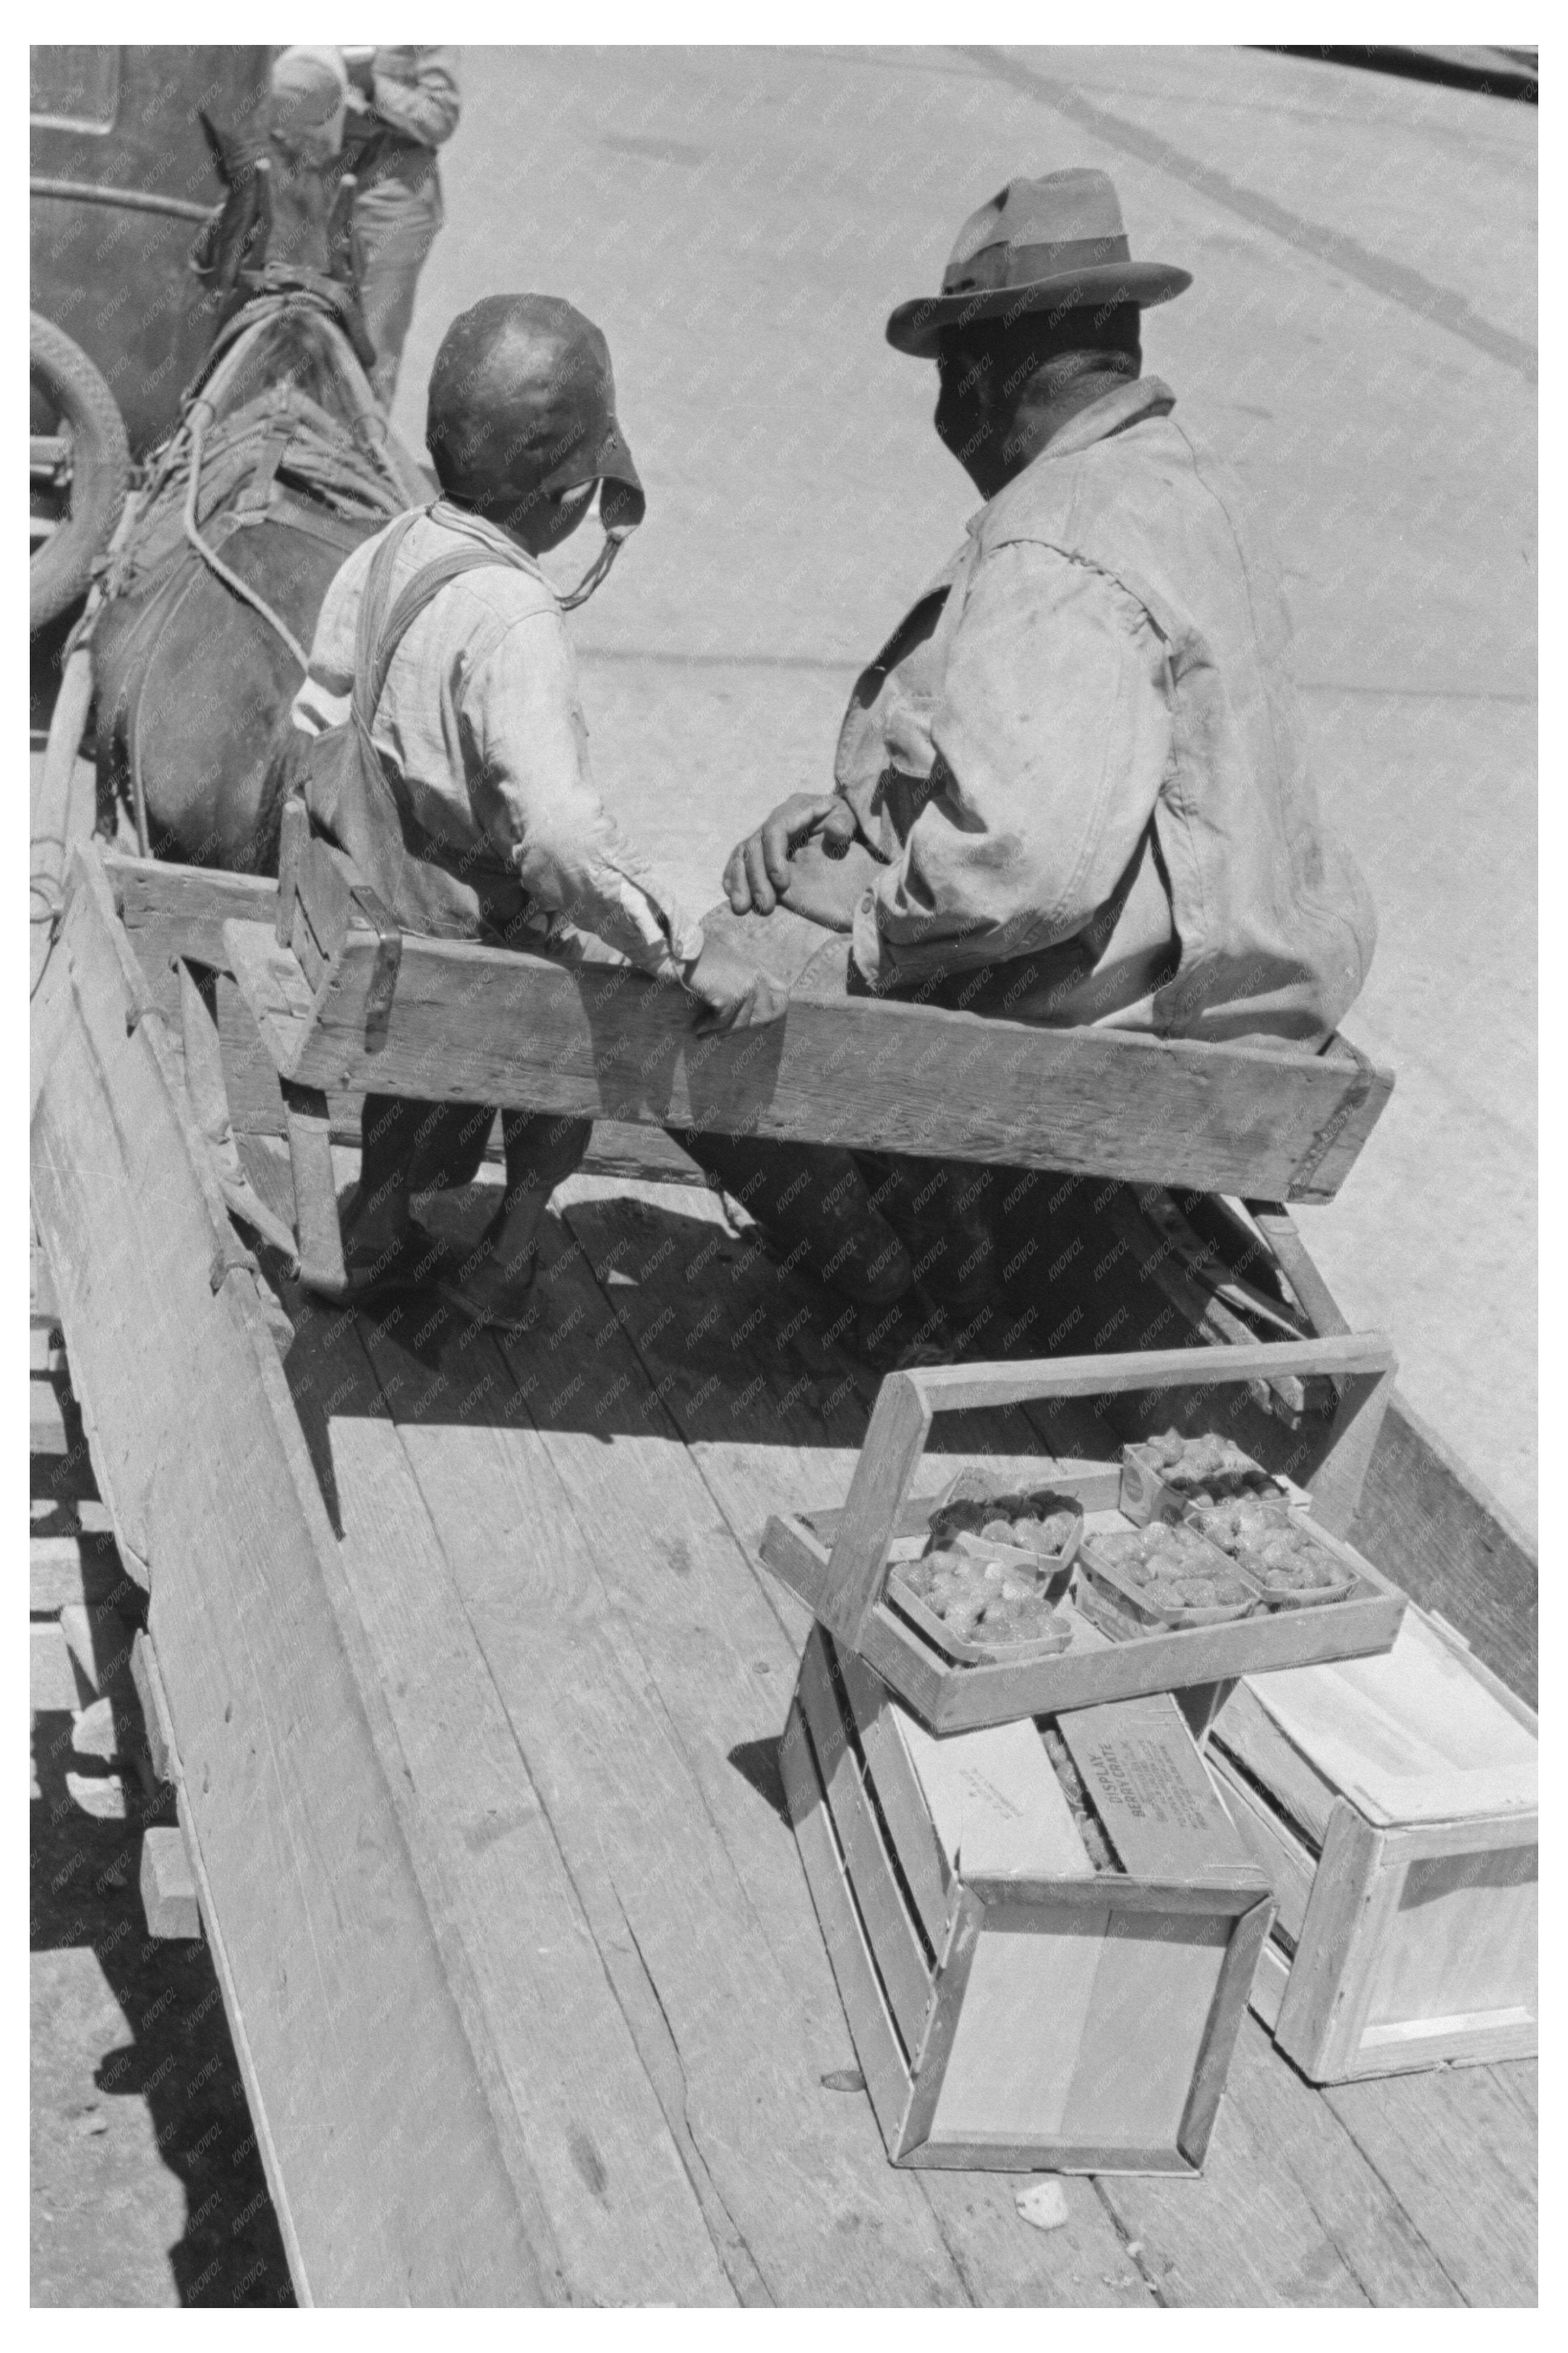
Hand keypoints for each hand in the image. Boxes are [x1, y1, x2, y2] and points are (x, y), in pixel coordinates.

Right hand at [681, 937, 788, 1035]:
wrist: (684, 953)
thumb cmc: (702, 961)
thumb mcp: (732, 970)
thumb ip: (746, 987)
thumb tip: (764, 1022)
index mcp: (758, 971)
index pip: (783, 993)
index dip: (777, 1011)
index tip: (766, 1025)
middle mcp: (756, 979)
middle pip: (765, 1016)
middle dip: (741, 1029)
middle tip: (722, 1035)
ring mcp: (746, 988)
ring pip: (740, 1024)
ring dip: (719, 1033)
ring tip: (703, 1036)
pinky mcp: (731, 997)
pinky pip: (722, 1021)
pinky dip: (707, 1027)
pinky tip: (696, 1028)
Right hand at [723, 794, 859, 915]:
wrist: (836, 826)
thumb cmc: (843, 824)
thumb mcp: (850, 819)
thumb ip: (844, 824)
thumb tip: (836, 831)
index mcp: (794, 809)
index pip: (775, 830)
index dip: (773, 856)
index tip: (781, 884)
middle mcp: (774, 820)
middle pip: (755, 847)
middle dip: (756, 878)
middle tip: (766, 906)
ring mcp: (764, 835)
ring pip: (742, 855)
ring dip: (740, 883)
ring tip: (742, 908)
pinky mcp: (758, 850)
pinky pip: (738, 861)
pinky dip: (733, 878)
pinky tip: (732, 896)